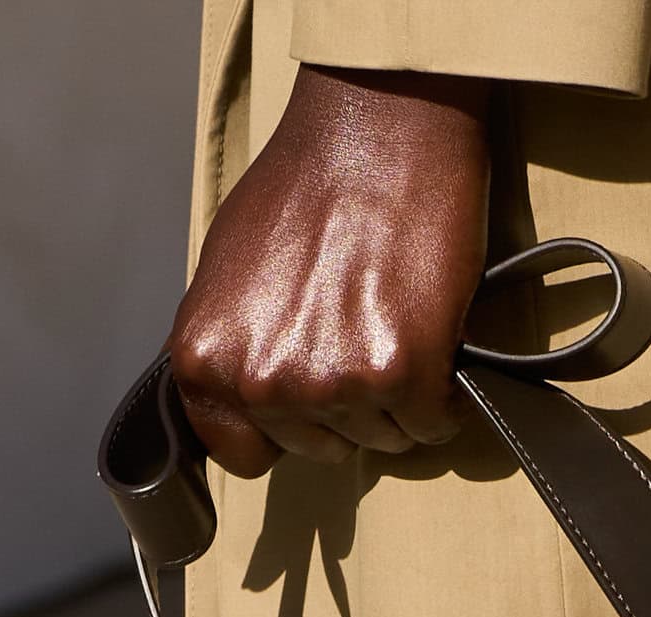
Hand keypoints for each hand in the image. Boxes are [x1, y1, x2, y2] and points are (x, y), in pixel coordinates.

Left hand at [167, 65, 490, 475]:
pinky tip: (433, 339)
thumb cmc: (306, 184)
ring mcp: (330, 383)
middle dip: (348, 407)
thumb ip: (234, 346)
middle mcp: (262, 381)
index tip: (306, 397)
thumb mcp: (229, 271)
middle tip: (359, 333)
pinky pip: (432, 426)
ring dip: (399, 397)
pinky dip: (443, 396)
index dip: (284, 431)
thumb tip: (251, 400)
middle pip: (322, 450)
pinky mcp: (400, 376)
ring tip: (394, 321)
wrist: (377, 126)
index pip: (244, 457)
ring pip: (382, 440)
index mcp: (207, 358)